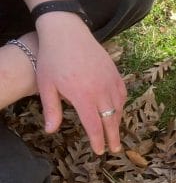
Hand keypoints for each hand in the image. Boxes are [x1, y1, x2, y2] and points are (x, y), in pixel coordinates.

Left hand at [35, 12, 125, 153]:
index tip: (100, 151)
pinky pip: (122, 94)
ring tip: (114, 131)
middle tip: (114, 149)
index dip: (98, 140)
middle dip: (113, 136)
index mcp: (82, 96)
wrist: (66, 32)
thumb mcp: (46, 85)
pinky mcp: (115, 73)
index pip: (94, 125)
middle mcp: (100, 90)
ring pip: (118, 108)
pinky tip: (116, 110)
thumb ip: (51, 109)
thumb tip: (51, 131)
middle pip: (110, 120)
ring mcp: (110, 81)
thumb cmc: (52, 58)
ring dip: (116, 121)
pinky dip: (120, 105)